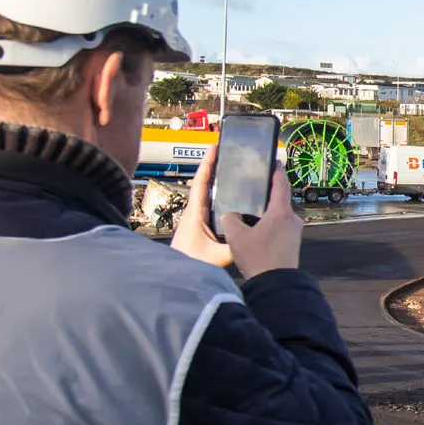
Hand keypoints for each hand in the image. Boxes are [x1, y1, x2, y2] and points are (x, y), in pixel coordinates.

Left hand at [170, 146, 231, 269]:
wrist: (173, 276)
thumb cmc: (189, 264)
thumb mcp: (216, 257)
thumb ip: (234, 248)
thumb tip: (250, 238)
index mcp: (195, 213)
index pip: (201, 183)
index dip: (208, 164)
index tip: (214, 148)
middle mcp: (194, 212)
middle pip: (204, 183)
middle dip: (213, 166)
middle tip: (224, 151)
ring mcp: (195, 219)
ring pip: (206, 193)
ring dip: (215, 179)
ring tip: (227, 166)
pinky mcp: (199, 226)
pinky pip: (209, 204)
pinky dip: (217, 194)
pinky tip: (228, 194)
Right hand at [219, 164, 302, 278]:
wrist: (275, 285)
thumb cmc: (260, 259)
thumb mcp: (236, 236)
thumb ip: (230, 219)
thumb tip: (230, 216)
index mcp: (281, 212)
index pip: (281, 184)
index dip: (277, 171)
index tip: (275, 162)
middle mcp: (292, 220)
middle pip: (281, 200)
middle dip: (269, 195)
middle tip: (257, 190)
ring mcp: (295, 233)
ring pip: (280, 217)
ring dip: (268, 214)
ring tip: (253, 215)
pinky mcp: (292, 245)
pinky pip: (281, 229)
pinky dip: (270, 227)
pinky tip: (257, 234)